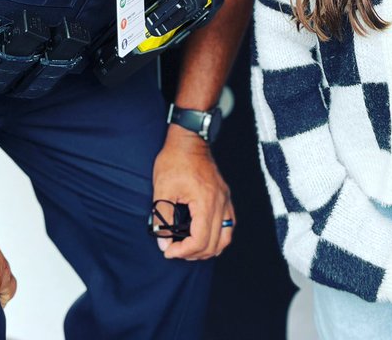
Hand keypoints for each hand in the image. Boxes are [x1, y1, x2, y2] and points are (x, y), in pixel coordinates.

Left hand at [152, 127, 233, 260]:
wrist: (189, 139)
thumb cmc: (175, 160)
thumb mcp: (162, 188)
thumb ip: (162, 216)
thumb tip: (163, 241)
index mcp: (205, 201)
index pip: (200, 240)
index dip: (183, 251)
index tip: (168, 251)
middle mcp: (220, 202)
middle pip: (214, 243)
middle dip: (193, 253)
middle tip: (176, 251)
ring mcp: (225, 199)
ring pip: (226, 237)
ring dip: (209, 248)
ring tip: (190, 249)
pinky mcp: (225, 196)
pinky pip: (229, 224)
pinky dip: (219, 236)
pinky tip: (205, 237)